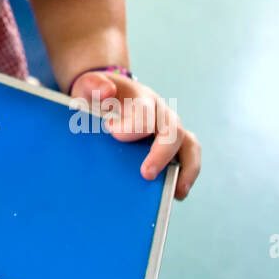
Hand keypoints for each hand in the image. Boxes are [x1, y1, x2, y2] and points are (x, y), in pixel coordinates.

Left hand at [69, 70, 200, 199]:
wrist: (107, 93)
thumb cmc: (98, 94)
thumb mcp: (88, 85)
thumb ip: (93, 86)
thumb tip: (107, 93)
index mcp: (141, 98)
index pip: (144, 113)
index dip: (130, 127)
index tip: (110, 131)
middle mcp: (161, 112)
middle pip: (173, 130)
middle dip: (161, 154)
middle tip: (146, 174)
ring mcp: (169, 127)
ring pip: (189, 144)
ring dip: (186, 168)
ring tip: (176, 192)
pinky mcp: (172, 142)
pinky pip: (188, 156)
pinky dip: (187, 174)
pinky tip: (176, 192)